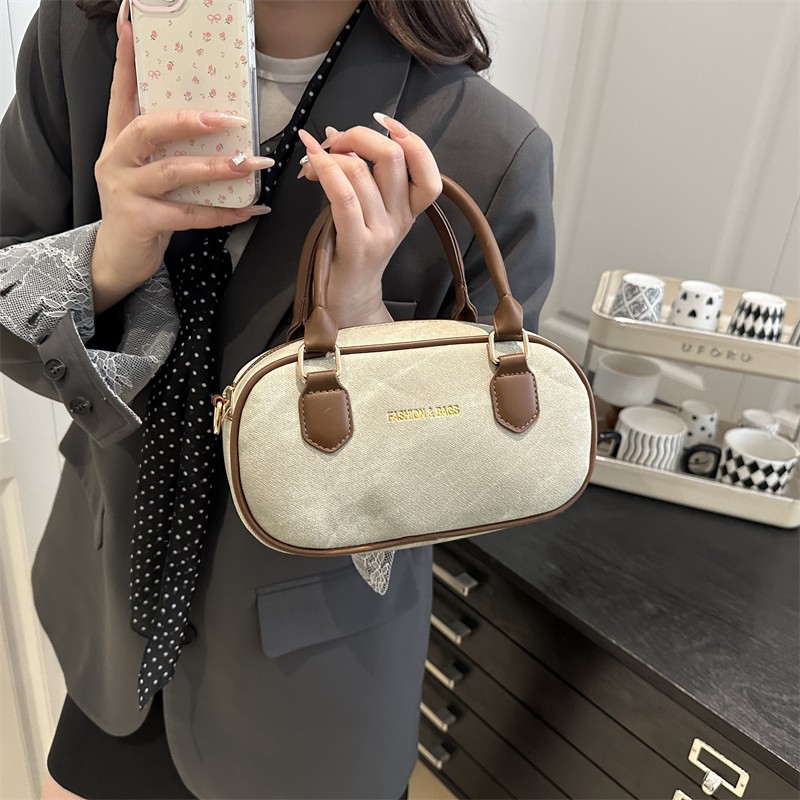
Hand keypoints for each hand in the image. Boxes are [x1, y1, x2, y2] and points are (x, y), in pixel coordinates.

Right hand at [91, 7, 271, 313]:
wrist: (118, 258)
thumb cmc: (142, 209)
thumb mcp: (147, 171)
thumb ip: (168, 148)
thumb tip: (212, 122)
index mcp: (118, 141)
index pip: (122, 93)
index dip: (128, 61)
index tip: (131, 25)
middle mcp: (116, 160)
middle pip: (149, 128)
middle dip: (190, 120)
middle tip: (229, 118)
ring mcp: (125, 190)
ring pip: (174, 172)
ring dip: (216, 168)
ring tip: (250, 164)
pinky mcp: (140, 220)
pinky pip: (188, 215)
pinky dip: (223, 213)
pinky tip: (249, 209)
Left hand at [297, 115, 441, 326]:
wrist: (348, 298)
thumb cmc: (354, 250)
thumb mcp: (371, 213)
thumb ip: (363, 175)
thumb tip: (336, 134)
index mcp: (410, 210)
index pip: (428, 171)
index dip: (411, 139)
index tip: (384, 124)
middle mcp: (400, 220)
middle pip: (392, 158)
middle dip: (359, 135)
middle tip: (334, 140)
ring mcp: (380, 233)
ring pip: (361, 171)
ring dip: (331, 154)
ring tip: (314, 159)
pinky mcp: (357, 244)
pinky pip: (343, 197)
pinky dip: (325, 169)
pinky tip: (310, 161)